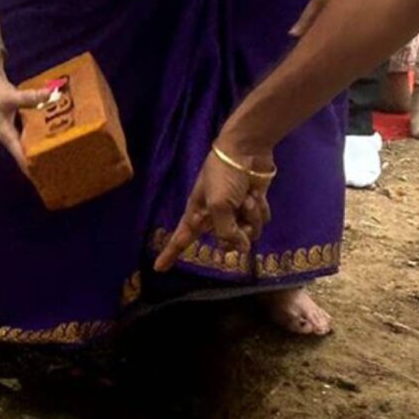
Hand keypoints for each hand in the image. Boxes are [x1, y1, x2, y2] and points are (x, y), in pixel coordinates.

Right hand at [0, 67, 52, 178]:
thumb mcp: (12, 97)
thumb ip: (30, 97)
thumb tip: (50, 94)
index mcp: (8, 137)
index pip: (21, 158)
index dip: (32, 168)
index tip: (45, 177)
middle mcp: (12, 138)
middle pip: (28, 156)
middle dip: (41, 162)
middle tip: (60, 170)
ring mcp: (16, 132)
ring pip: (31, 146)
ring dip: (43, 150)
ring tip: (61, 158)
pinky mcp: (21, 125)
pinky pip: (34, 135)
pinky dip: (43, 137)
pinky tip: (56, 137)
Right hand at [154, 143, 272, 272]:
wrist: (246, 150)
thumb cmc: (224, 175)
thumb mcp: (218, 205)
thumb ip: (226, 232)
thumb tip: (242, 249)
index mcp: (198, 214)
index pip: (181, 238)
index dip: (169, 254)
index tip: (158, 268)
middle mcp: (216, 216)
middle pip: (225, 242)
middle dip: (236, 231)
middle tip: (238, 214)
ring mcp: (236, 212)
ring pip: (248, 233)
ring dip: (251, 216)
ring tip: (248, 197)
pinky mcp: (253, 206)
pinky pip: (261, 221)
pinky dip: (261, 209)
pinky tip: (257, 195)